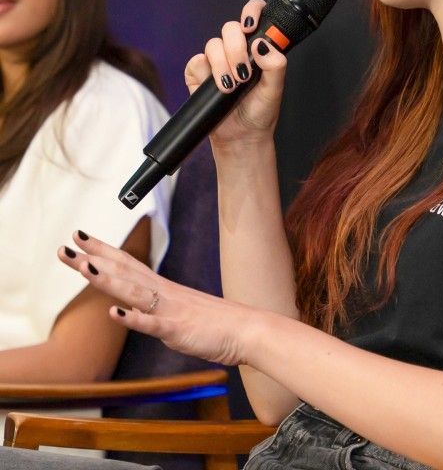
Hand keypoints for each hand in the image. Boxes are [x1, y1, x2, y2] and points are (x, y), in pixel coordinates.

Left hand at [58, 231, 258, 366]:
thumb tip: (132, 311)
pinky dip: (133, 320)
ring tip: (84, 268)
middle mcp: (165, 294)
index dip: (102, 251)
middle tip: (67, 243)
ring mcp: (171, 310)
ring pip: (134, 292)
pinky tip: (113, 315)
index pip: (128, 264)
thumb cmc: (219, 324)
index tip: (80, 237)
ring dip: (108, 280)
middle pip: (125, 271)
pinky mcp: (179, 330)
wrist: (249, 331)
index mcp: (164, 290)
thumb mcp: (181, 314)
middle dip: (94, 258)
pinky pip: (154, 324)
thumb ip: (156, 311)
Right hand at [184, 0, 287, 146]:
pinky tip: (216, 88)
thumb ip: (275, 65)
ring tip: (232, 87)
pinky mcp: (198, 73)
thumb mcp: (275, 89)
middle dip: (235, 48)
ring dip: (222, 66)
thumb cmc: (261, 111)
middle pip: (229, 28)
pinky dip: (205, 74)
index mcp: (257, 47)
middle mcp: (236, 50)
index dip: (251, 11)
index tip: (251, 26)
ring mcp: (216, 60)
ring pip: (212, 44)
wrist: (241, 136)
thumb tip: (262, 44)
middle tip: (244, 72)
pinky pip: (196, 62)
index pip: (254, 15)